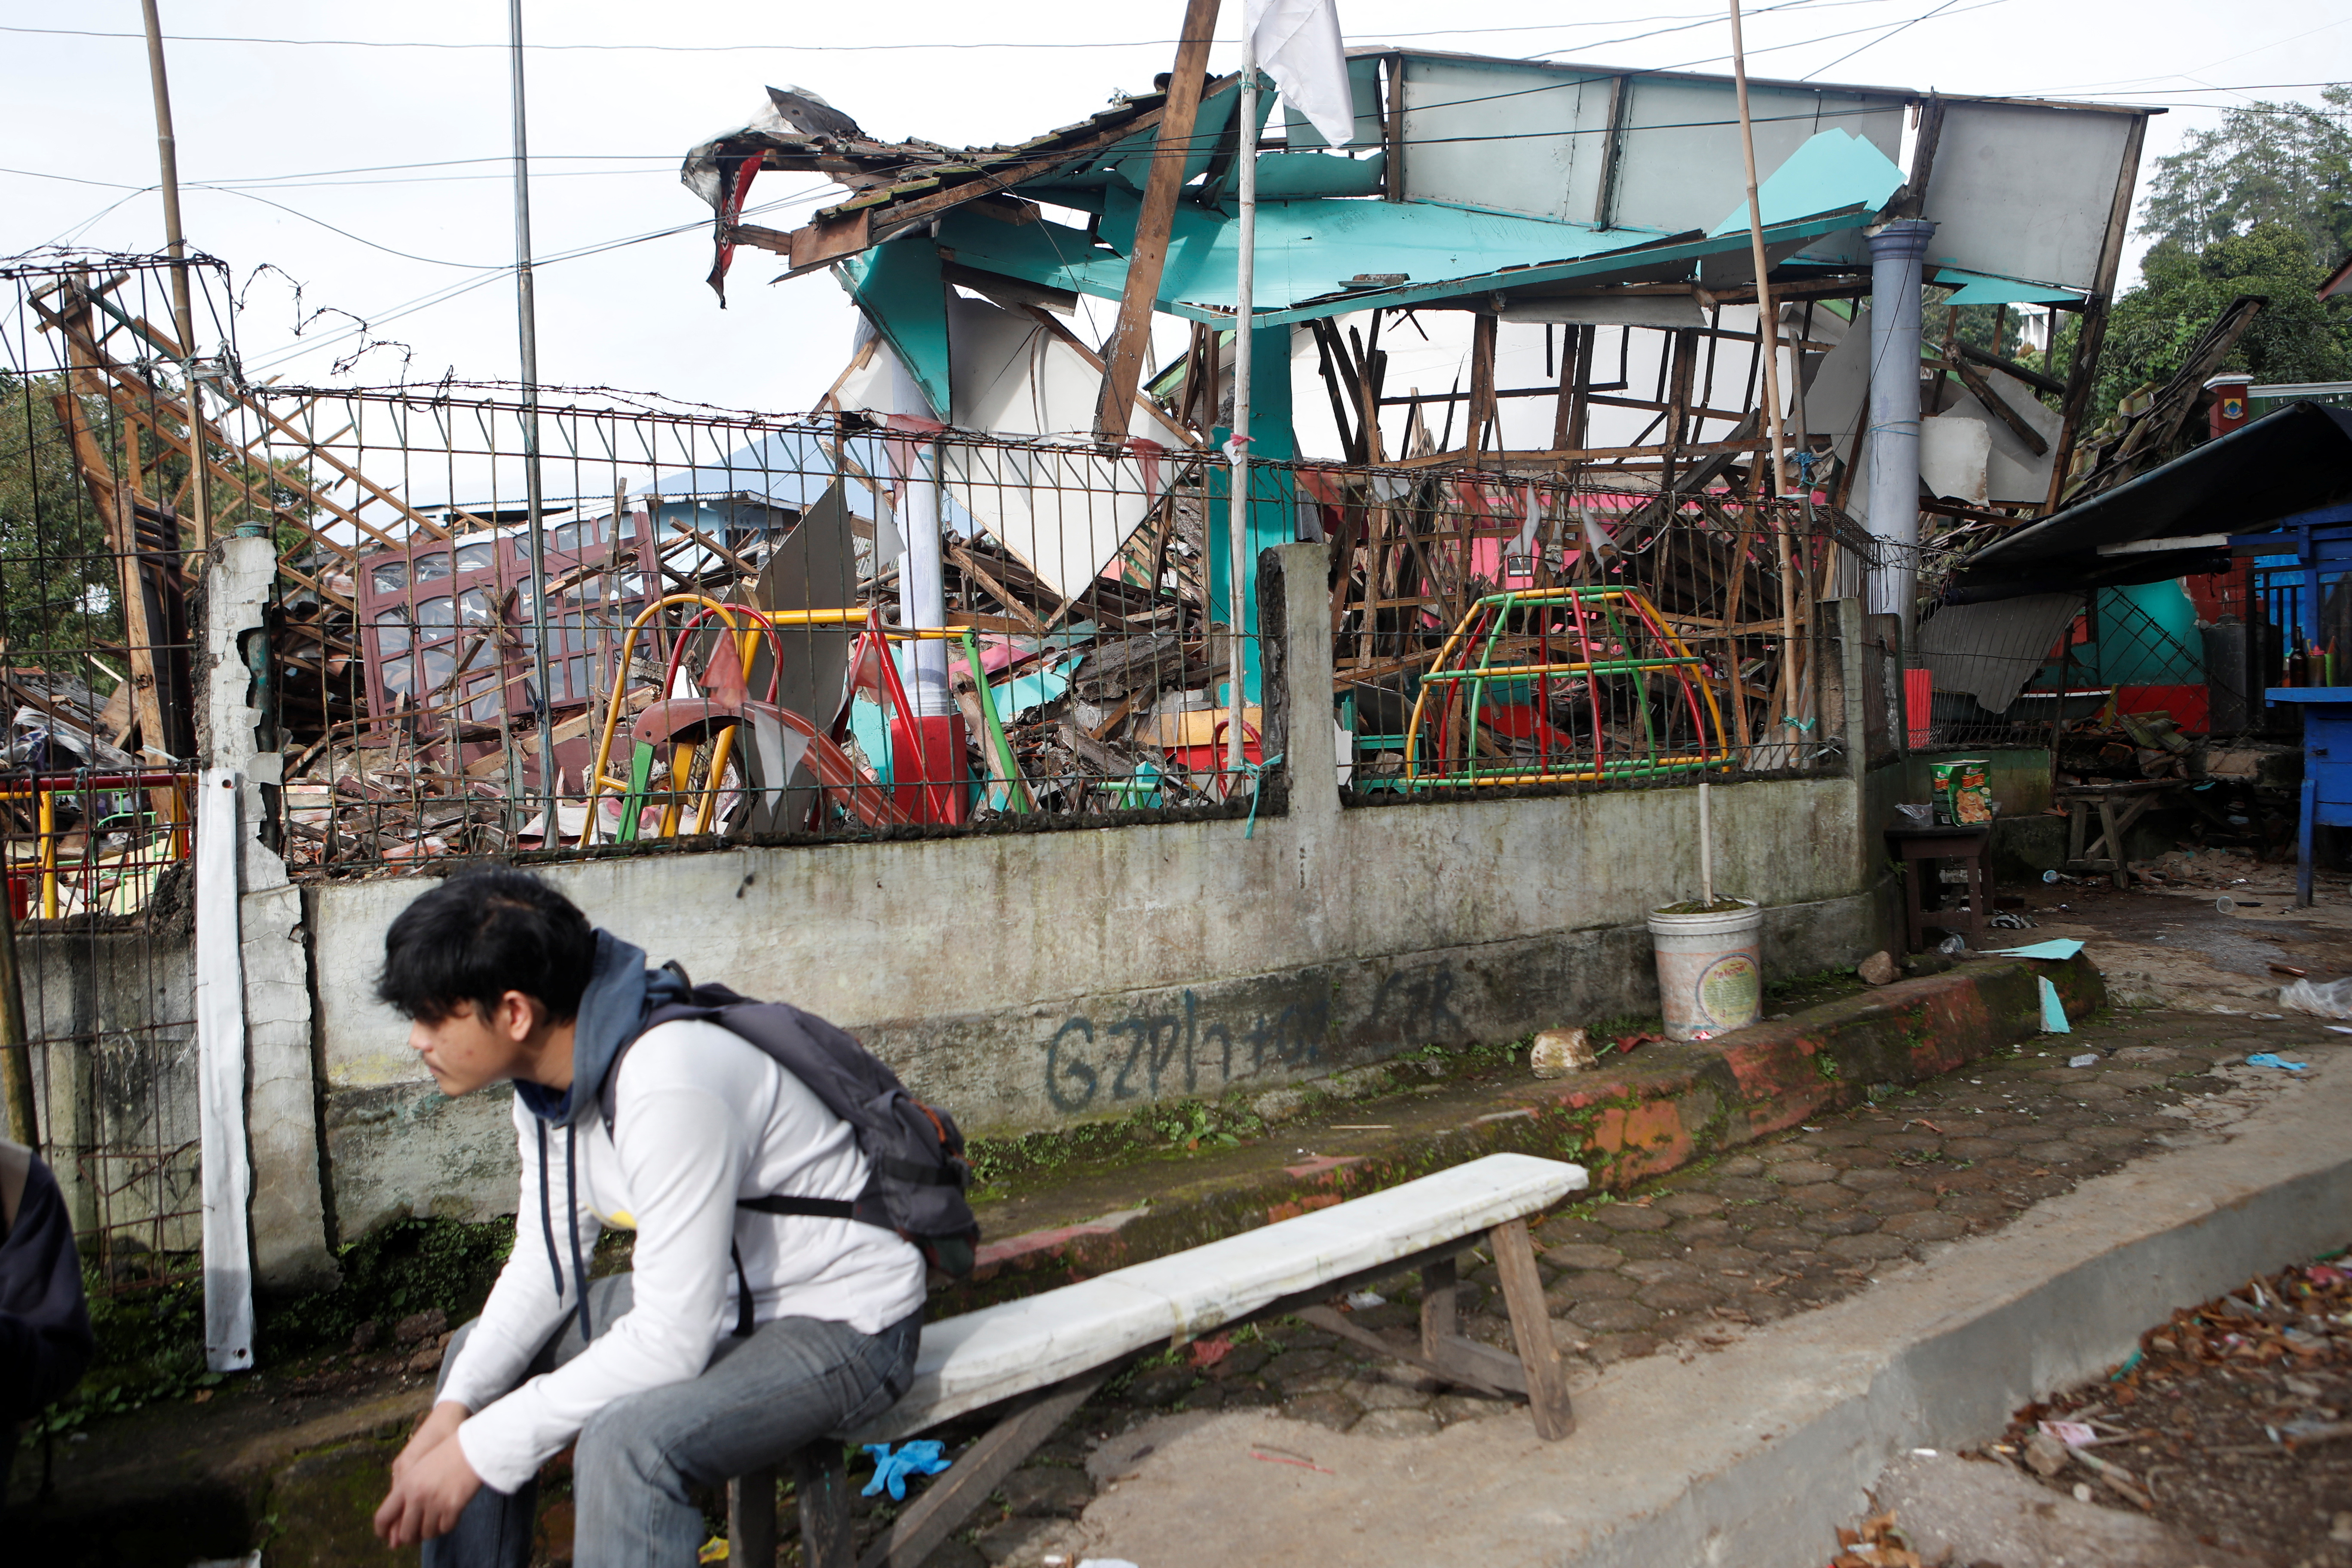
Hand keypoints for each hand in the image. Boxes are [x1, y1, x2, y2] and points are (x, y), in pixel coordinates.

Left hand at [374, 1408, 482, 1546]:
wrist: (473, 1446)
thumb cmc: (446, 1455)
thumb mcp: (418, 1469)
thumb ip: (405, 1492)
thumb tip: (398, 1519)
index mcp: (405, 1485)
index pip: (383, 1517)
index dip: (383, 1531)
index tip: (389, 1538)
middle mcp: (417, 1496)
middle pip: (405, 1533)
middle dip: (411, 1537)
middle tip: (418, 1534)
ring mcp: (435, 1502)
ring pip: (427, 1533)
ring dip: (432, 1531)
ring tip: (437, 1519)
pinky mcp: (453, 1507)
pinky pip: (445, 1528)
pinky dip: (447, 1525)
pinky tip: (451, 1514)